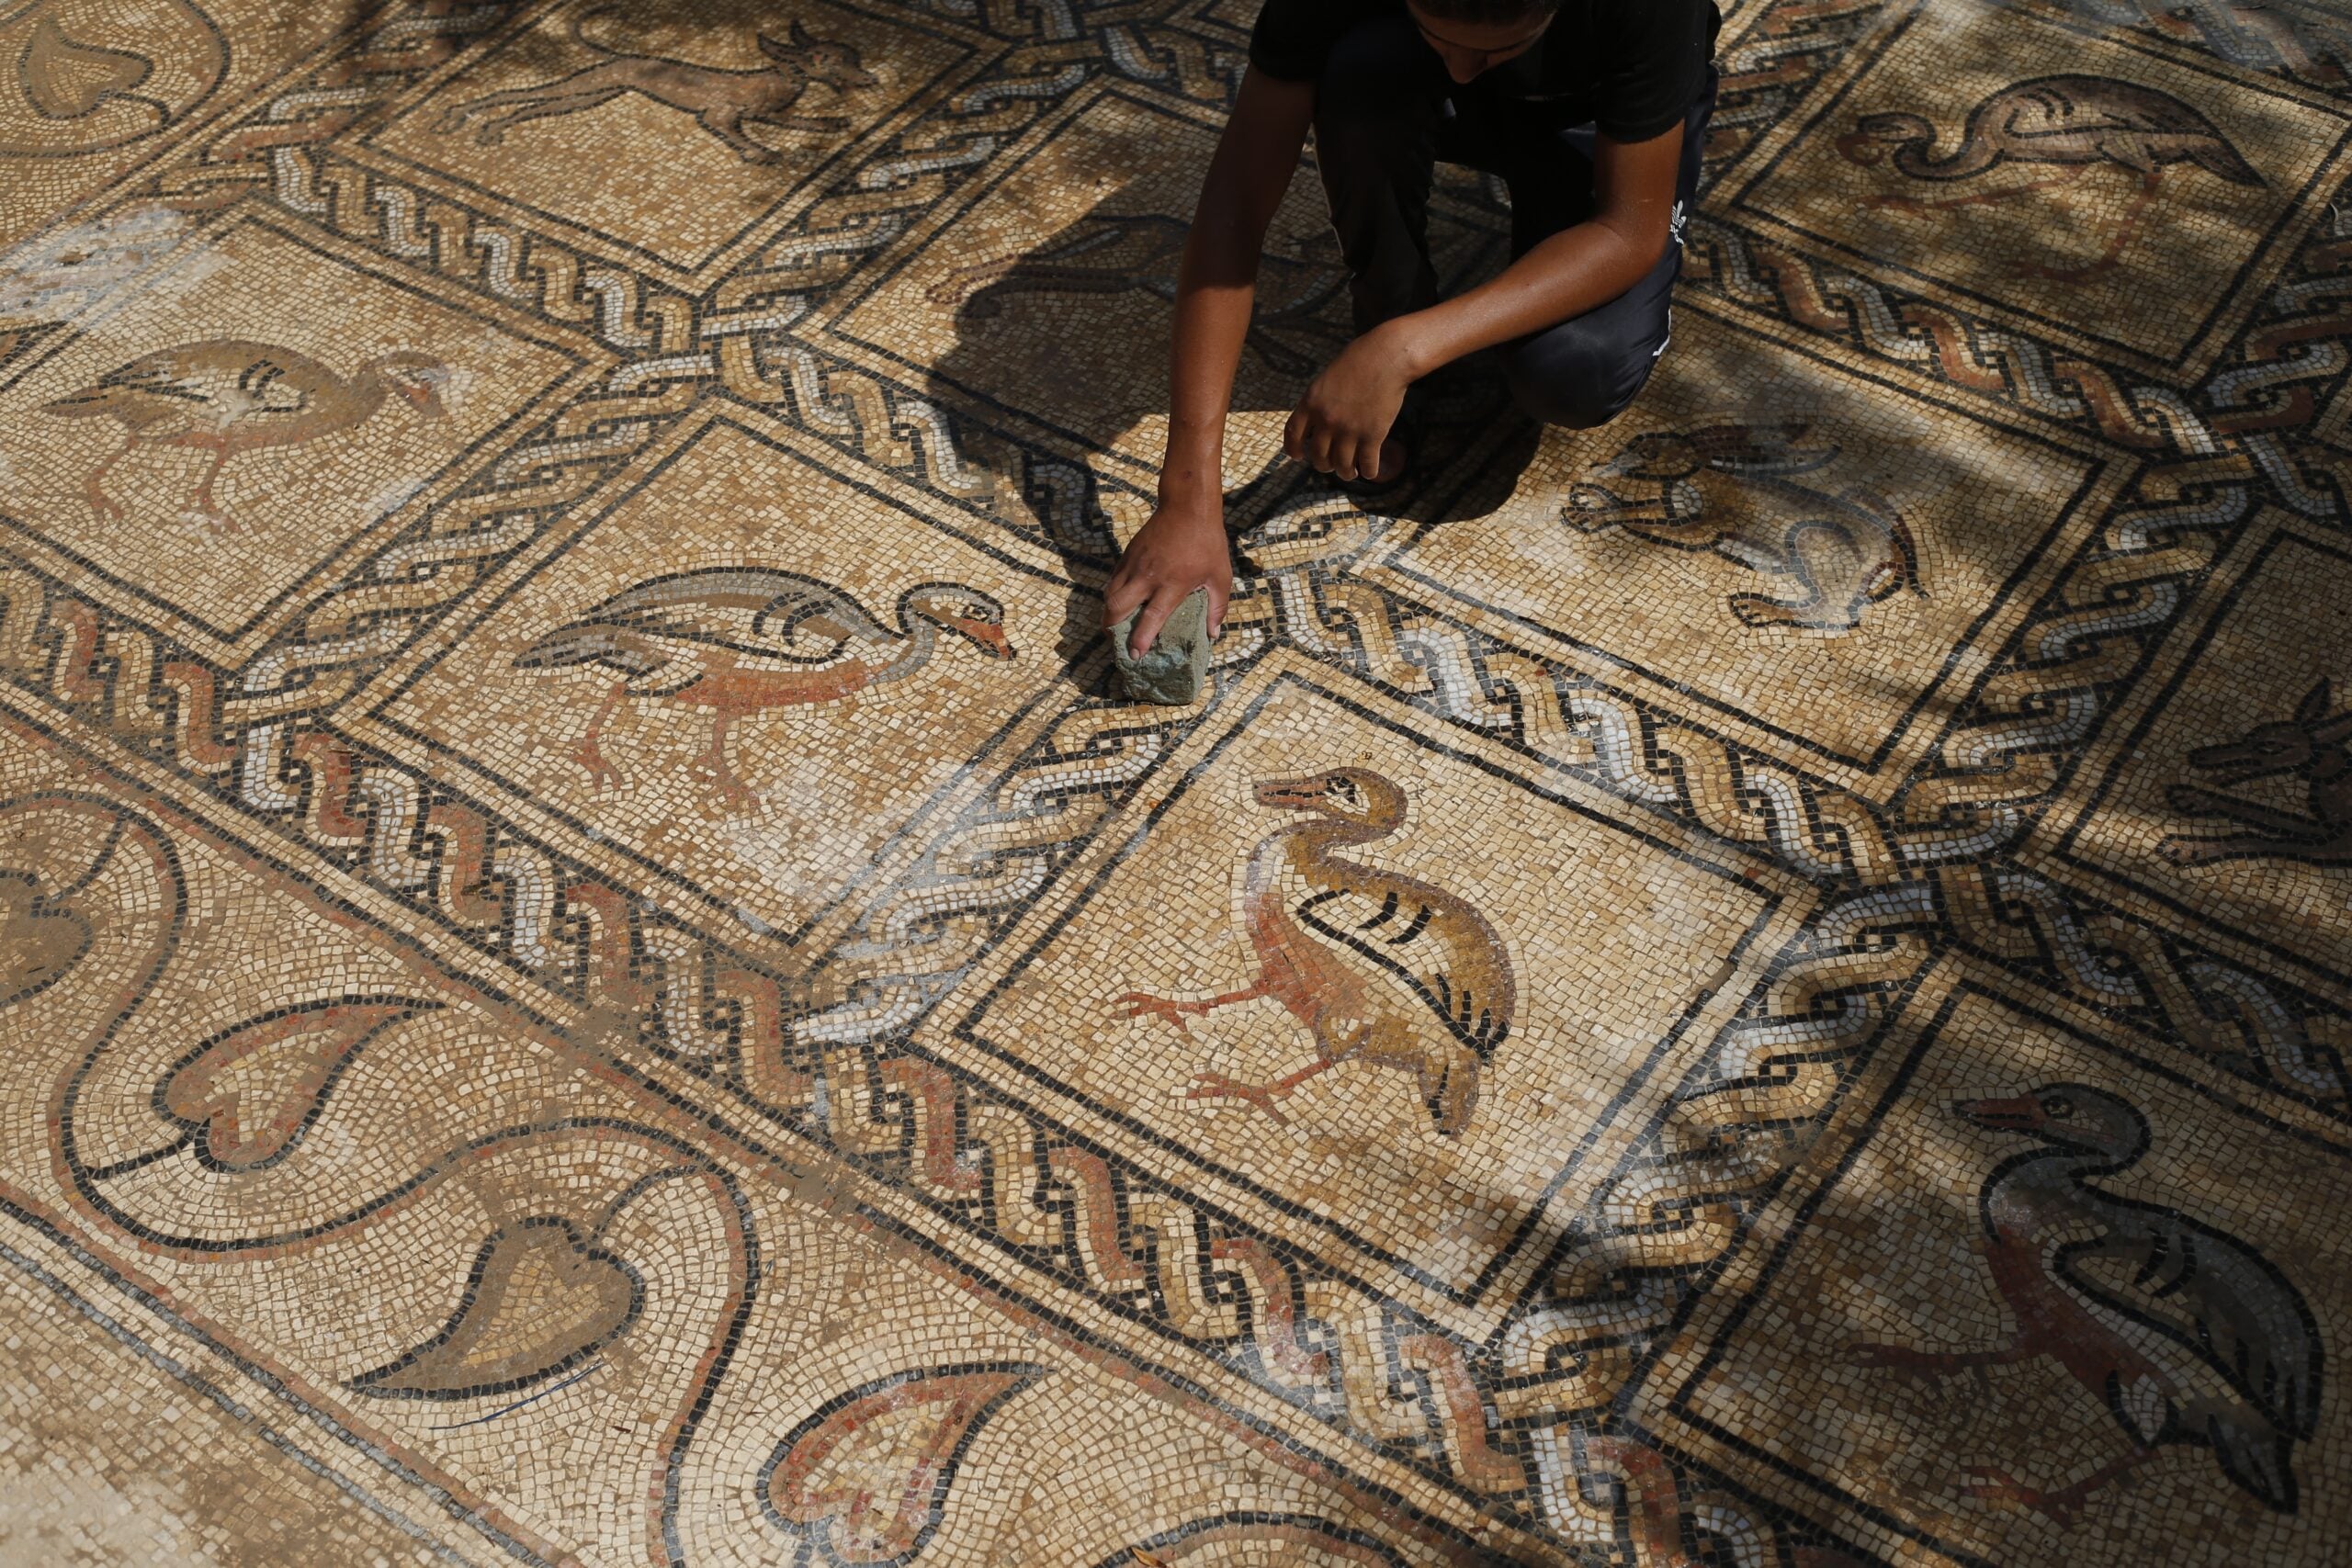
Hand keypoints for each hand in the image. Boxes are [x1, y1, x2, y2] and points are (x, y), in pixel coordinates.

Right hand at [1102, 489, 1231, 658]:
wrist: (1187, 507)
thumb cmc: (1207, 543)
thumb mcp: (1220, 577)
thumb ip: (1217, 607)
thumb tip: (1213, 635)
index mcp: (1172, 584)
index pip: (1151, 617)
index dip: (1140, 639)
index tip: (1134, 656)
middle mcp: (1148, 577)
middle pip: (1117, 607)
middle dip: (1111, 630)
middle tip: (1116, 643)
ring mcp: (1134, 565)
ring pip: (1109, 595)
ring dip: (1108, 615)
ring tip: (1114, 627)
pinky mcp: (1127, 555)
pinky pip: (1112, 581)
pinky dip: (1111, 596)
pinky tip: (1119, 604)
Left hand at [1285, 323, 1413, 481]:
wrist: (1385, 358)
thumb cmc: (1358, 361)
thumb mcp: (1327, 378)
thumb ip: (1319, 402)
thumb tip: (1318, 424)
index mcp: (1311, 403)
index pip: (1293, 433)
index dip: (1294, 449)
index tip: (1298, 456)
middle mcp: (1326, 421)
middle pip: (1319, 456)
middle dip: (1324, 465)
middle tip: (1332, 465)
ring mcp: (1349, 430)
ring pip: (1342, 466)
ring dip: (1346, 473)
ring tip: (1351, 472)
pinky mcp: (1372, 436)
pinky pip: (1367, 464)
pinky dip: (1369, 472)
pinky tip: (1370, 472)